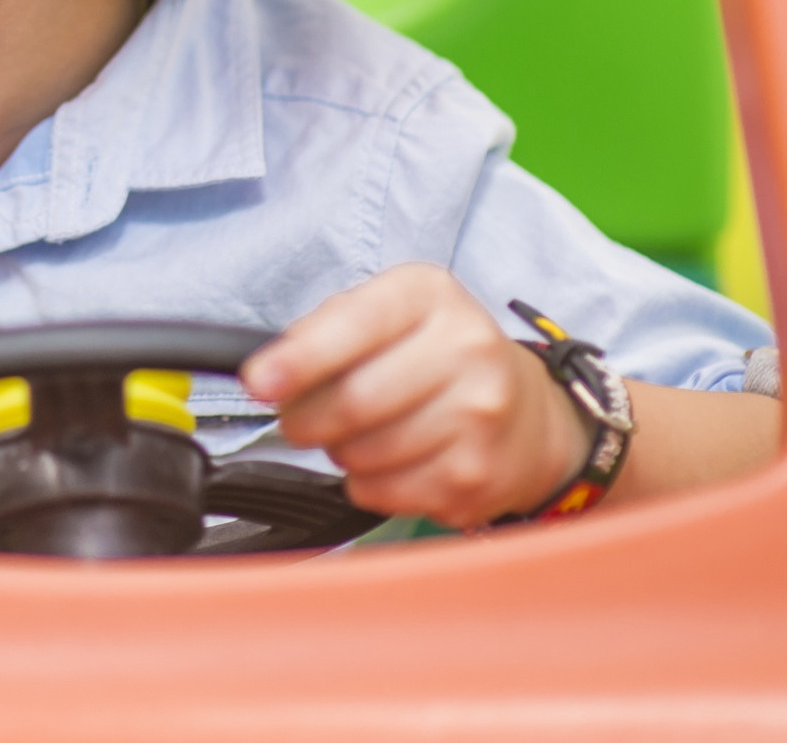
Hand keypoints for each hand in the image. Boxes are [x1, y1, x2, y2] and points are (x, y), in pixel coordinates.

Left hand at [241, 263, 586, 529]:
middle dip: (305, 418)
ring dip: (339, 451)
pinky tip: (391, 460)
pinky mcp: (474, 476)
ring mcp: (477, 417)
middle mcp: (466, 349)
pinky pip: (383, 492)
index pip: (355, 324)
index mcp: (431, 295)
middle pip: (354, 400)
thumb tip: (270, 371)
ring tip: (360, 433)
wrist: (527, 414)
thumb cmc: (439, 356)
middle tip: (300, 419)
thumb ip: (328, 328)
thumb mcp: (390, 312)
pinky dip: (367, 483)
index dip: (300, 358)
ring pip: (363, 453)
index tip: (260, 381)